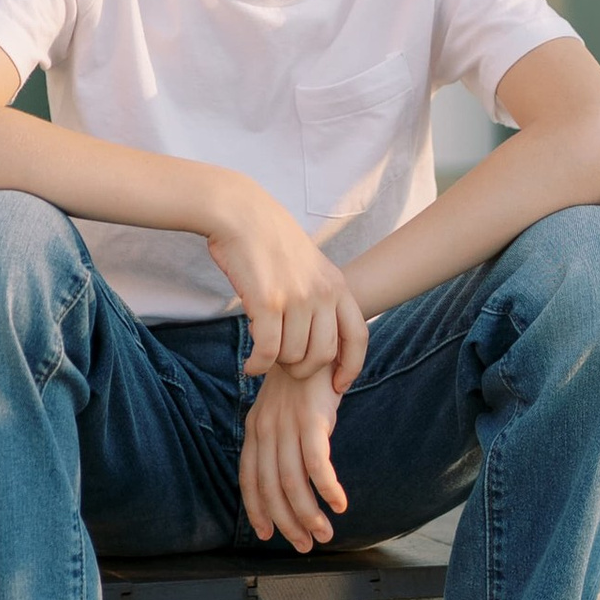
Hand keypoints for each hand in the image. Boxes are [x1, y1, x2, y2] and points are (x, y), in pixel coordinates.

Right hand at [204, 179, 369, 385]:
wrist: (241, 213)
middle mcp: (322, 293)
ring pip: (293, 356)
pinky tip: (251, 365)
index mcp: (337, 284)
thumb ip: (322, 297)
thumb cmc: (270, 240)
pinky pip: (268, 352)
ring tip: (265, 356)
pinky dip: (258, 366)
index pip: (358, 336)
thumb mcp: (311, 265)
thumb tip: (323, 334)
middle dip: (304, 371)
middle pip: (323, 355)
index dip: (351, 367)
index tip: (339, 385)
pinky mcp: (268, 302)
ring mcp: (297, 297)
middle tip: (286, 367)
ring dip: (277, 365)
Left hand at [240, 365, 348, 552]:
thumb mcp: (279, 411)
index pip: (249, 479)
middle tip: (304, 544)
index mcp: (254, 429)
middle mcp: (266, 430)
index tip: (267, 534)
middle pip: (271, 488)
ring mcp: (287, 425)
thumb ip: (276, 442)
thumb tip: (283, 480)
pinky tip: (339, 504)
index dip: (257, 510)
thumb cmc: (301, 382)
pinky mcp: (312, 419)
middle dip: (287, 522)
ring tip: (324, 534)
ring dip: (309, 514)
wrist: (315, 339)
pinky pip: (317, 464)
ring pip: (293, 482)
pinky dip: (327, 489)